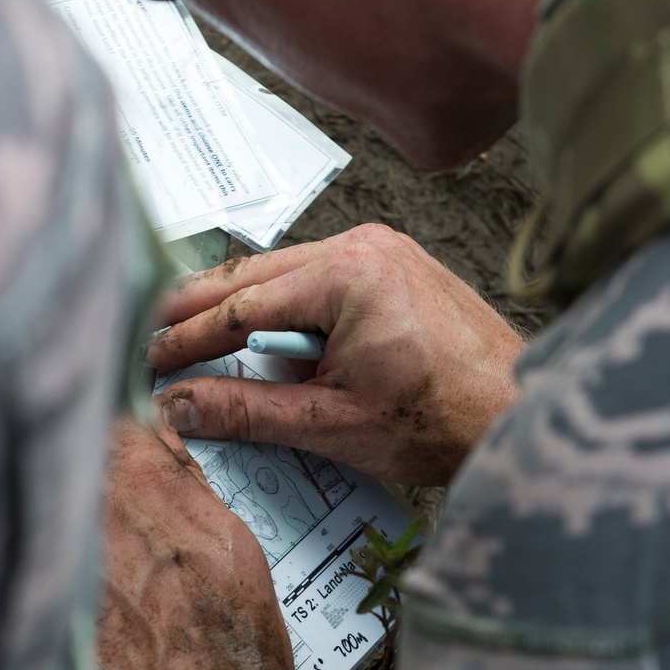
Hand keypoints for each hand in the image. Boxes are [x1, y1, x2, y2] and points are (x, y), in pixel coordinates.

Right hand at [148, 224, 523, 484]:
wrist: (521, 415)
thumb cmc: (444, 419)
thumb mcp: (330, 423)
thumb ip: (245, 410)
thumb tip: (180, 405)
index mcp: (347, 274)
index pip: (241, 305)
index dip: (186, 337)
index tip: (148, 358)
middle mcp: (365, 245)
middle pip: (258, 275)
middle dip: (202, 308)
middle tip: (151, 330)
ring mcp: (385, 250)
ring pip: (288, 274)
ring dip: (244, 306)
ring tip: (197, 335)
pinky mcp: (398, 266)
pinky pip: (324, 278)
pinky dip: (289, 307)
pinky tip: (267, 334)